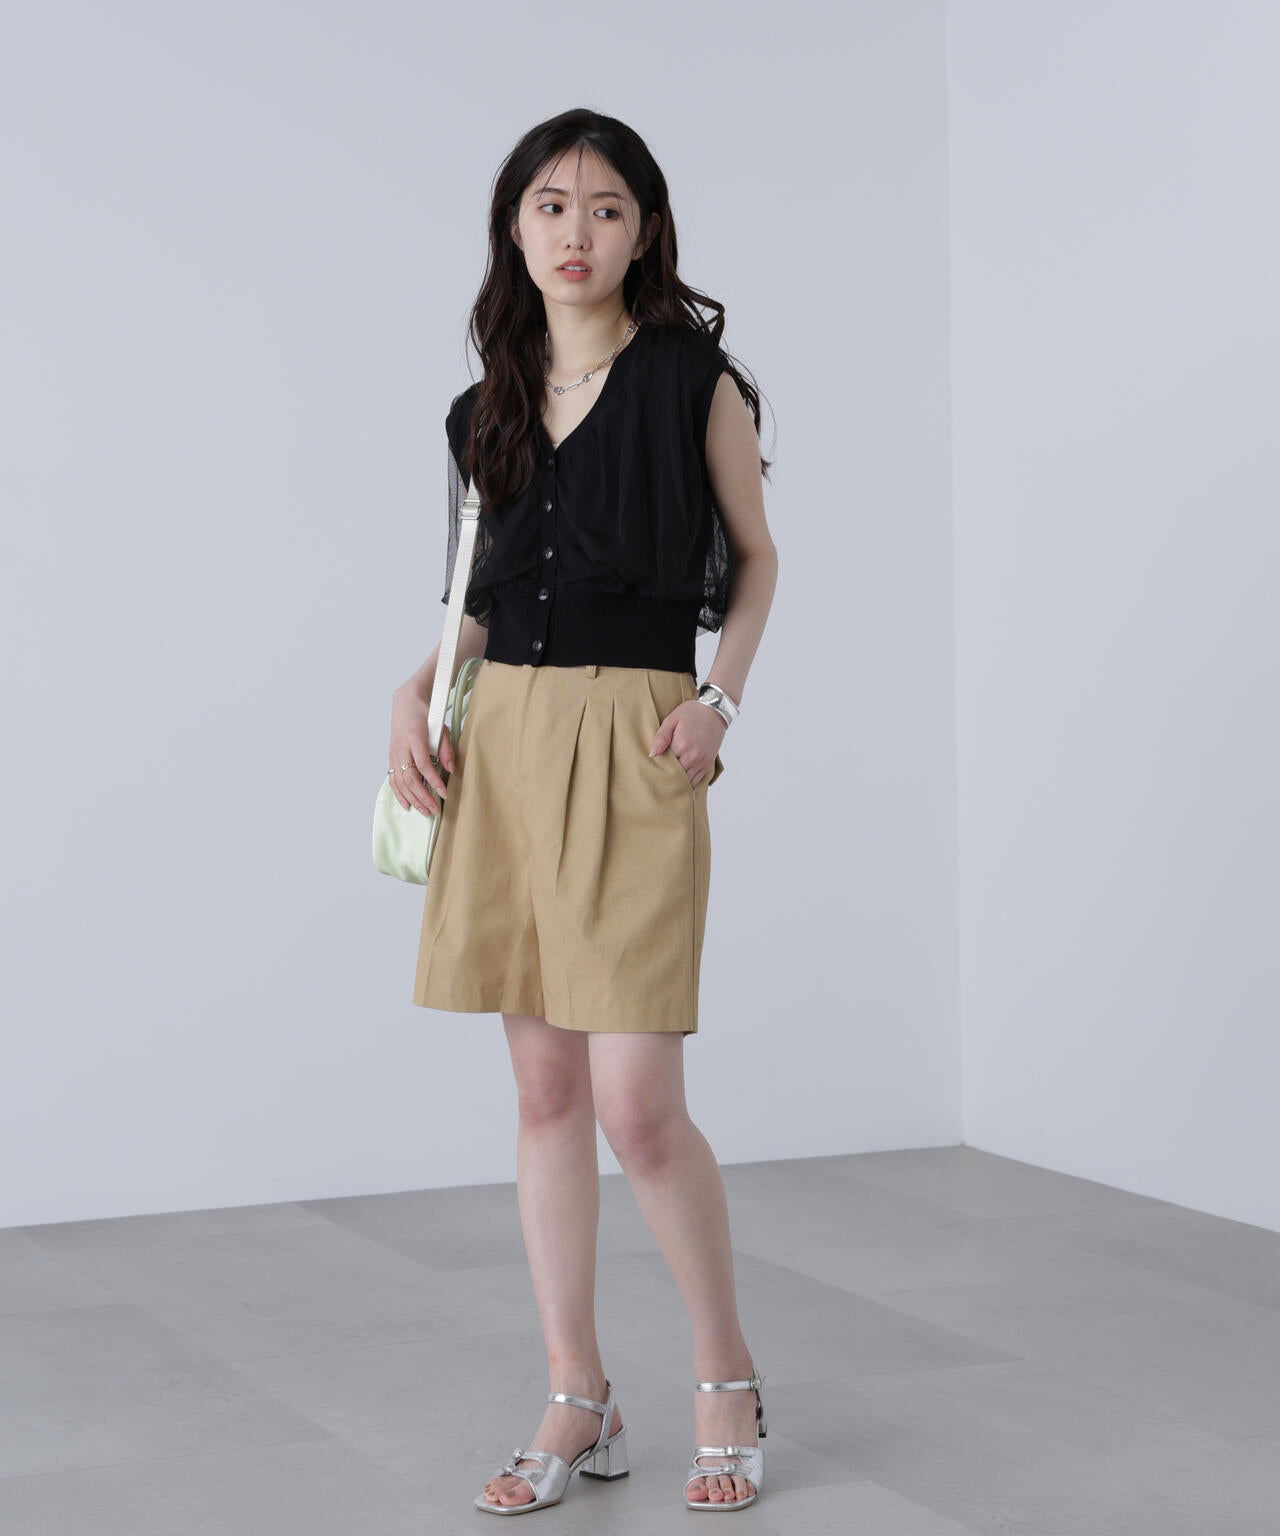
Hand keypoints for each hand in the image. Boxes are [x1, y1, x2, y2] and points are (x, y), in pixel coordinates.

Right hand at [389, 679, 454, 816]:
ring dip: (413, 799)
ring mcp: (394, 754)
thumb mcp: (441, 728)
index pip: (423, 765)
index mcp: (414, 738)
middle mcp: (401, 748)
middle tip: (435, 810)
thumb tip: (451, 770)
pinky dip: (399, 794)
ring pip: (400, 782)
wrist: (407, 703)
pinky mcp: (391, 758)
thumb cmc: (426, 714)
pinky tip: (407, 805)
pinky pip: (393, 780)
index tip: (444, 794)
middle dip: (423, 797)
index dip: (433, 782)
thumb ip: (446, 749)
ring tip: (425, 811)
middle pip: (410, 778)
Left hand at [649, 700, 726, 788]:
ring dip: (676, 782)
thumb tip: (652, 754)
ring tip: (666, 781)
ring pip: (686, 781)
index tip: (650, 768)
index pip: (665, 764)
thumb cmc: (692, 712)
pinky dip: (687, 783)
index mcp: (682, 745)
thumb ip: (661, 737)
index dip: (657, 767)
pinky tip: (679, 782)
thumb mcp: (672, 719)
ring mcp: (702, 762)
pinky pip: (696, 781)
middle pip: (675, 776)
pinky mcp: (708, 765)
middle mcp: (694, 757)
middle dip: (665, 777)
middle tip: (655, 778)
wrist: (715, 710)